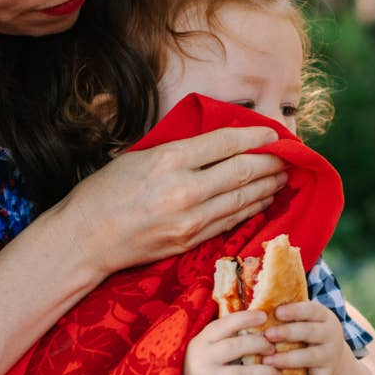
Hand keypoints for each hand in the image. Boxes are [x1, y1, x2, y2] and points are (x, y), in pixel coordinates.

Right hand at [59, 126, 287, 278]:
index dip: (255, 137)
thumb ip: (177, 151)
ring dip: (267, 187)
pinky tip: (261, 201)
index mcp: (169, 160)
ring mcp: (189, 219)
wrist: (85, 239)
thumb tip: (214, 143)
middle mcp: (184, 189)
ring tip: (283, 177)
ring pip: (241, 199)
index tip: (274, 134)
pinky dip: (249, 208)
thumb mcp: (137, 157)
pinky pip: (229, 221)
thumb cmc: (103, 193)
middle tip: (290, 156)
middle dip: (270, 162)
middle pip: (241, 172)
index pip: (225, 143)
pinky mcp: (189, 241)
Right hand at [172, 310, 276, 374]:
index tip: (264, 316)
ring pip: (244, 373)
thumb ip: (225, 336)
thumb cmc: (200, 367)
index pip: (225, 324)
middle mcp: (202, 357)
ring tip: (276, 373)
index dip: (246, 318)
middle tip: (273, 349)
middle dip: (261, 345)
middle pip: (238, 346)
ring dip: (266, 372)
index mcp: (201, 340)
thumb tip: (257, 319)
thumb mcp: (205, 348)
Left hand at [263, 300, 345, 374]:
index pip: (312, 309)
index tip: (277, 312)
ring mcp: (329, 356)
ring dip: (289, 359)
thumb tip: (250, 296)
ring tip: (268, 361)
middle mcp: (330, 334)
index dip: (295, 310)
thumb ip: (282, 310)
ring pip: (312, 357)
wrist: (328, 356)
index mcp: (322, 316)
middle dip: (289, 333)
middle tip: (268, 335)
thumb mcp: (299, 318)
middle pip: (311, 332)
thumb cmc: (301, 331)